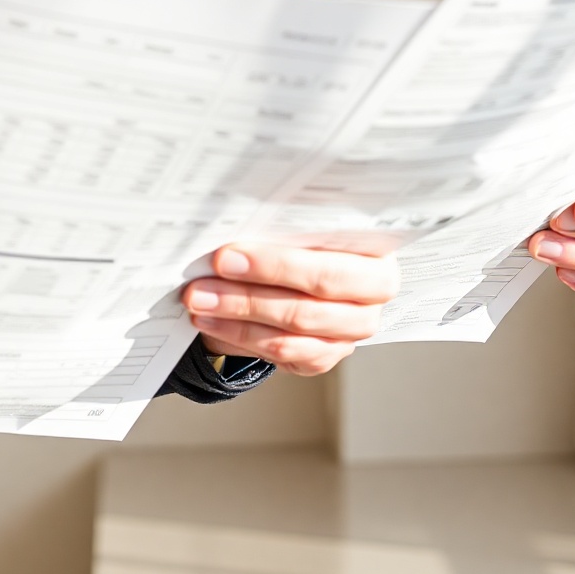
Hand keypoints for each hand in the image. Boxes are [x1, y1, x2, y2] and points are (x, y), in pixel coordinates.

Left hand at [179, 239, 400, 374]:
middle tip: (200, 286)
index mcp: (375, 254)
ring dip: (238, 317)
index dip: (274, 264)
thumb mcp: (295, 219)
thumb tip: (226, 226)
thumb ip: (277, 225)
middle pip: (308, 305)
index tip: (224, 256)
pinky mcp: (327, 353)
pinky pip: (284, 352)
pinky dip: (242, 337)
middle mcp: (371, 297)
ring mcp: (351, 331)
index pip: (327, 266)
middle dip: (247, 295)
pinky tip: (213, 321)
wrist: (299, 265)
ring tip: (199, 302)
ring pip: (292, 332)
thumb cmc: (300, 233)